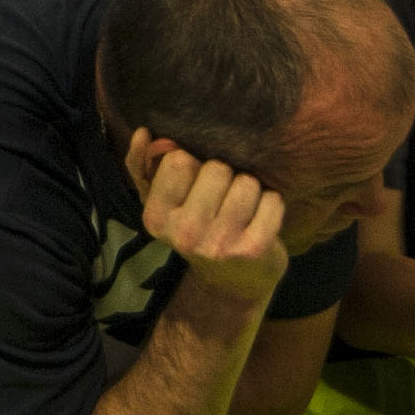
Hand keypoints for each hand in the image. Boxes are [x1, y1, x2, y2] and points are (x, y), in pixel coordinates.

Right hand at [121, 129, 288, 299]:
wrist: (232, 281)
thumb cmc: (195, 227)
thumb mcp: (162, 201)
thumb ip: (142, 165)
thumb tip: (144, 133)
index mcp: (156, 218)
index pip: (179, 159)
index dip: (193, 164)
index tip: (195, 185)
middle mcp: (184, 234)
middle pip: (216, 168)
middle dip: (224, 175)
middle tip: (221, 199)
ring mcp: (218, 244)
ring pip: (246, 182)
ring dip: (249, 189)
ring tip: (241, 208)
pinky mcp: (253, 250)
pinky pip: (272, 200)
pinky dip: (272, 204)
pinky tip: (261, 218)